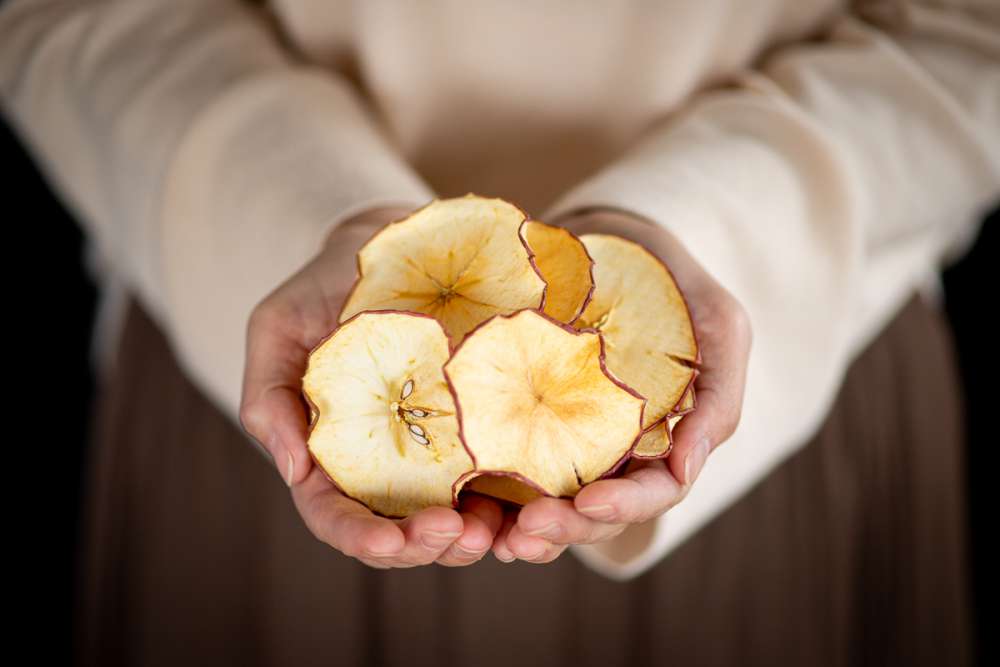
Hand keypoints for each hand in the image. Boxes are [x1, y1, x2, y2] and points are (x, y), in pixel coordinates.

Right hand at [239, 206, 503, 567]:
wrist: (388, 243)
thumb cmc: (324, 286)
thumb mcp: (278, 328)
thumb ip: (268, 397)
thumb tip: (293, 473)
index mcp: (330, 453)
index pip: (336, 512)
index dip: (361, 537)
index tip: (391, 544)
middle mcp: (384, 463)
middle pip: (400, 530)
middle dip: (426, 546)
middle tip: (462, 537)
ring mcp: (436, 450)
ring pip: (453, 515)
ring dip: (474, 536)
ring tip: (498, 532)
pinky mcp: (481, 426)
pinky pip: (499, 473)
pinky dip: (514, 500)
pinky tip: (534, 503)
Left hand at [492, 208, 751, 562]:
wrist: (613, 237)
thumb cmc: (675, 282)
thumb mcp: (720, 326)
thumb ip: (719, 394)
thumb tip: (688, 467)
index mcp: (665, 442)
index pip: (652, 492)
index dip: (626, 506)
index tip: (590, 501)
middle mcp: (616, 451)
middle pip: (595, 510)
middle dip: (566, 527)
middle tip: (528, 531)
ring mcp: (568, 438)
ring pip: (549, 499)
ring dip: (524, 526)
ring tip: (494, 537)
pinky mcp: (523, 417)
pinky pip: (505, 461)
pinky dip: (490, 493)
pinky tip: (466, 504)